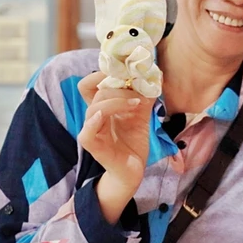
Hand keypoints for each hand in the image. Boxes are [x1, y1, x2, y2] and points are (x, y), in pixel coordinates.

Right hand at [77, 72, 154, 193]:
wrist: (133, 170)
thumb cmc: (133, 143)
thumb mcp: (142, 116)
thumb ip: (145, 98)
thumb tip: (156, 77)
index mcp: (102, 107)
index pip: (89, 85)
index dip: (101, 74)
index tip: (125, 72)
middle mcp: (94, 117)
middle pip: (97, 92)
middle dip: (119, 87)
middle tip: (139, 90)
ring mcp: (92, 131)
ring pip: (94, 108)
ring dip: (117, 101)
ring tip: (138, 103)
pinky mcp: (94, 147)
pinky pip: (86, 132)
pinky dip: (95, 121)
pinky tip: (107, 116)